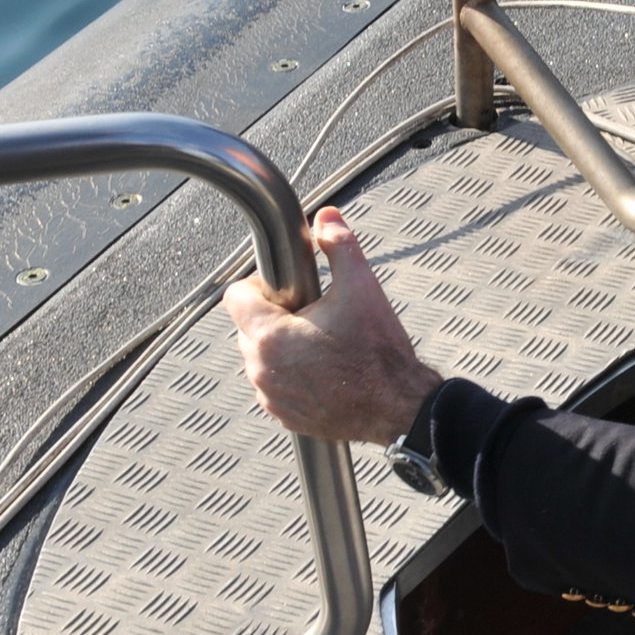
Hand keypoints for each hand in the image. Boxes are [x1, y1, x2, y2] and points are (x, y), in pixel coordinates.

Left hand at [225, 207, 440, 444]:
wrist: (399, 410)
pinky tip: (325, 370)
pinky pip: (275, 385)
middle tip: (315, 316)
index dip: (261, 285)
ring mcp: (272, 396)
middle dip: (276, 317)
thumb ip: (340, 246)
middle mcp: (262, 369)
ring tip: (323, 344)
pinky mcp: (285, 415)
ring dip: (283, 347)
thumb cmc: (380, 356)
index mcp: (271, 336)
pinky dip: (292, 375)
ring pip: (262, 358)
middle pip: (249, 327)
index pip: (234, 297)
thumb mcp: (362, 288)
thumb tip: (327, 218)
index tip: (289, 288)